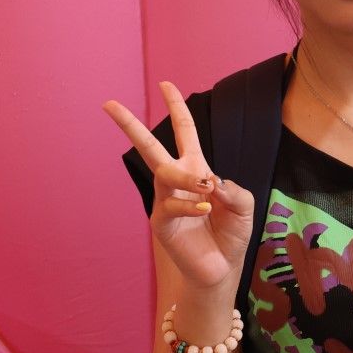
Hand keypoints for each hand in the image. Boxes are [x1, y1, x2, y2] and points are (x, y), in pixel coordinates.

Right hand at [104, 82, 254, 291]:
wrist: (220, 268)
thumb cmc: (230, 234)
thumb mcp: (244, 206)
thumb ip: (235, 190)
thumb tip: (212, 182)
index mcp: (196, 169)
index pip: (185, 132)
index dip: (177, 107)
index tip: (166, 84)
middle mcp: (176, 181)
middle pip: (150, 146)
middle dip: (130, 124)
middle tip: (108, 104)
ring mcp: (165, 201)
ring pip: (165, 174)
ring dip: (186, 177)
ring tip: (204, 184)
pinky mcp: (161, 223)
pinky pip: (171, 205)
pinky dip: (191, 205)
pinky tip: (205, 210)